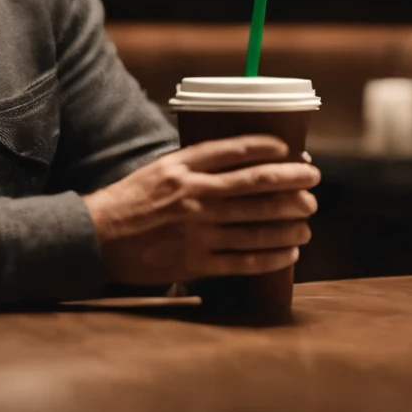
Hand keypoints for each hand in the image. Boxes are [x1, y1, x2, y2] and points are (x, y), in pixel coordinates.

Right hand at [83, 136, 319, 287]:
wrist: (98, 238)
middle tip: (313, 182)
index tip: (292, 150)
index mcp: (184, 167)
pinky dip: (273, 255)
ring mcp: (197, 231)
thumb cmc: (132, 200)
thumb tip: (242, 161)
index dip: (270, 149)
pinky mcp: (196, 262)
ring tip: (308, 219)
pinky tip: (290, 251)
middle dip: (293, 183)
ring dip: (290, 221)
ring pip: (257, 225)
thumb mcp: (161, 169)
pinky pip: (245, 260)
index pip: (237, 151)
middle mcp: (195, 196)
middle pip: (257, 186)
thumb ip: (198, 164)